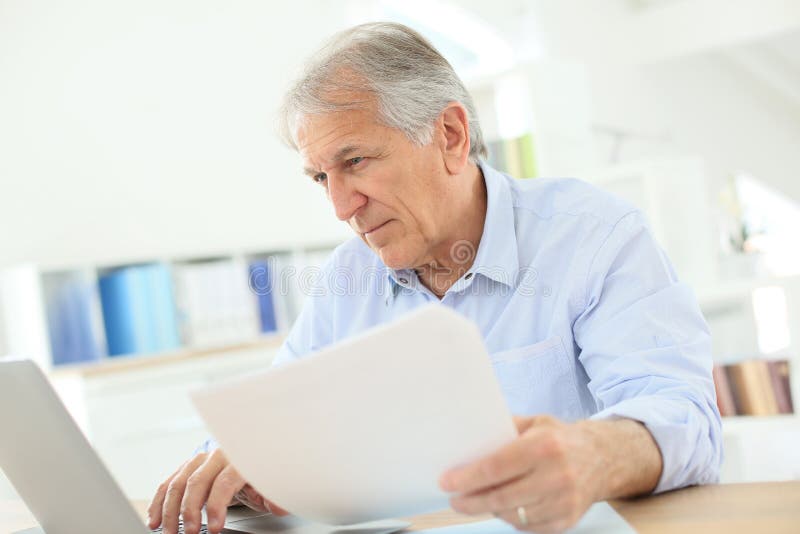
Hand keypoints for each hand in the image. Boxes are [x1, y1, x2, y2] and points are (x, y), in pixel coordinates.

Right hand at [147, 448, 288, 533]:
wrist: (249, 450)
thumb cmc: (256, 471)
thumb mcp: (269, 483)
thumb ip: (274, 494)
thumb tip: (278, 504)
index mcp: (238, 460)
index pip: (224, 483)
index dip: (217, 507)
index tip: (214, 528)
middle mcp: (216, 457)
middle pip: (197, 482)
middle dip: (189, 510)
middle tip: (189, 533)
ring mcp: (199, 460)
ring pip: (178, 482)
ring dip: (169, 509)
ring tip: (169, 532)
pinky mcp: (187, 467)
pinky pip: (169, 483)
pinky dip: (159, 502)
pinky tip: (155, 520)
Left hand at [438, 415, 604, 532]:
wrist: (604, 458)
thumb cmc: (561, 439)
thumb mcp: (535, 422)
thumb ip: (504, 429)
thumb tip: (469, 439)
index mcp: (544, 446)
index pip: (496, 467)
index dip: (467, 477)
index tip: (447, 481)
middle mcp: (556, 475)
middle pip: (501, 496)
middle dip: (470, 501)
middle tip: (454, 499)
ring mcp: (563, 501)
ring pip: (513, 515)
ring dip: (489, 509)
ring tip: (475, 501)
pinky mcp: (567, 520)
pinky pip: (528, 527)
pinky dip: (511, 519)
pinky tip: (501, 508)